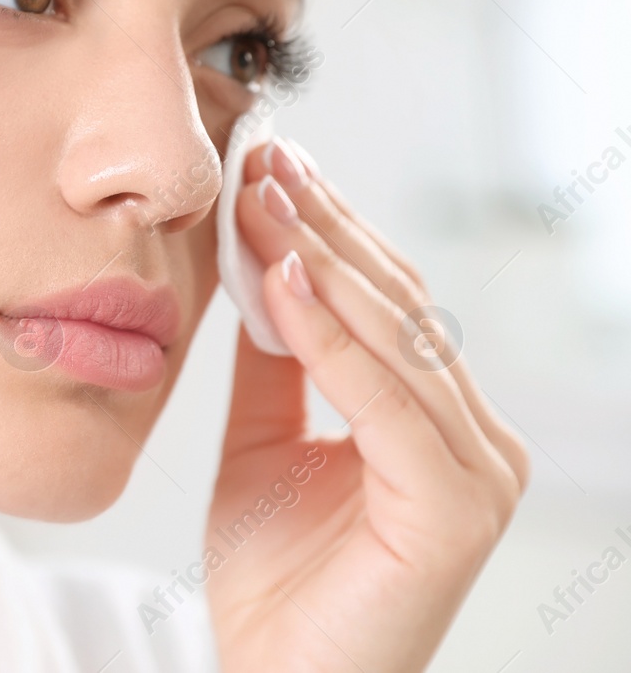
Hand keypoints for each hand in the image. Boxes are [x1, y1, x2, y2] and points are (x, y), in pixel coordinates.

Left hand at [204, 138, 527, 672]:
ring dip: (321, 259)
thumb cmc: (274, 576)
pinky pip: (383, 400)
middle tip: (264, 160)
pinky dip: (326, 333)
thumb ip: (276, 363)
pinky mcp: (453, 507)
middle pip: (398, 305)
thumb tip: (260, 265)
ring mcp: (475, 472)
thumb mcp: (263, 442)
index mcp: (437, 420)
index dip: (329, 230)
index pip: (387, 301)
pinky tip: (275, 277)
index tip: (271, 165)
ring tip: (261, 197)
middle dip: (324, 226)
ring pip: (395, 338)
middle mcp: (472, 438)